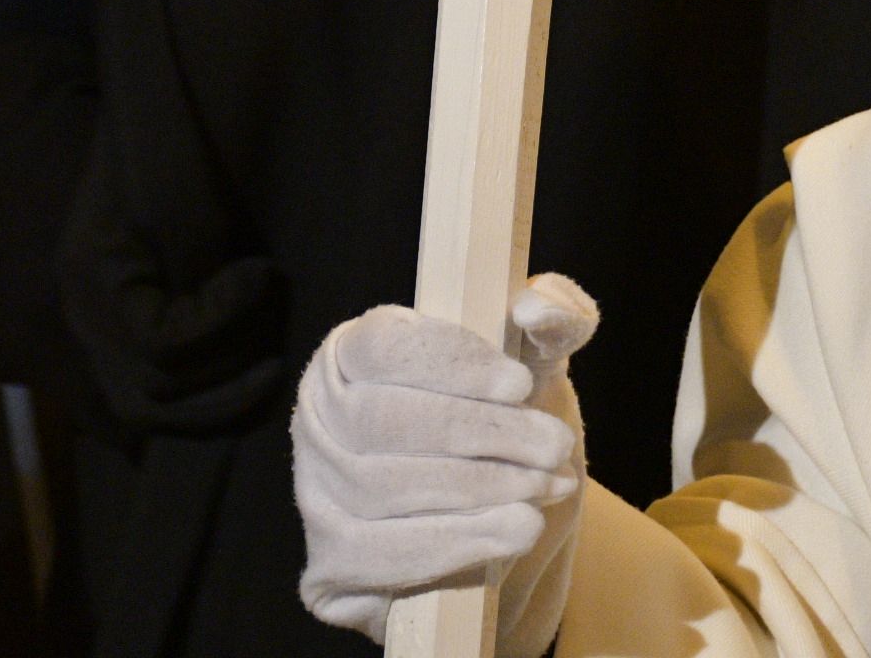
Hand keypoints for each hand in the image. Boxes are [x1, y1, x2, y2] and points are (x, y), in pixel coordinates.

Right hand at [294, 273, 598, 651]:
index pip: (383, 347)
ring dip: (478, 489)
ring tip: (545, 487)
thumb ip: (555, 321)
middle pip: (382, 420)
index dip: (451, 364)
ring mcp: (315, 493)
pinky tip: (513, 530)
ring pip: (379, 488)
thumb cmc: (510, 426)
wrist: (505, 527)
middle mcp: (319, 418)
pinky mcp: (328, 564)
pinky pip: (379, 555)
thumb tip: (537, 306)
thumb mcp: (541, 365)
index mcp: (356, 352)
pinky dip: (455, 542)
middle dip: (481, 434)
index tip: (520, 384)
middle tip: (554, 446)